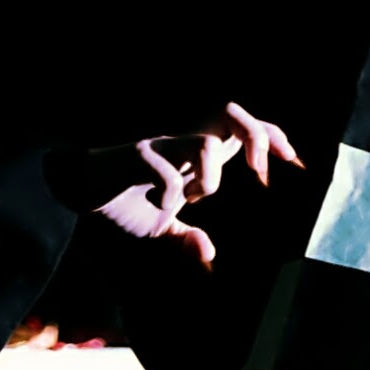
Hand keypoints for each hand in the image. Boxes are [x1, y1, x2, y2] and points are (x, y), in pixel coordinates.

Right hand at [93, 102, 300, 263]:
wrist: (77, 191)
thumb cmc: (122, 202)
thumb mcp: (159, 227)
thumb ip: (185, 238)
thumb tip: (209, 256)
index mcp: (196, 157)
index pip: (242, 129)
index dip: (270, 137)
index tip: (292, 161)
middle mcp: (182, 144)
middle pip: (230, 113)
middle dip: (255, 136)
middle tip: (260, 172)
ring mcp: (161, 148)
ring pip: (204, 142)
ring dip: (210, 176)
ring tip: (195, 196)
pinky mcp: (136, 156)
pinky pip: (164, 170)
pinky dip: (170, 192)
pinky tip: (160, 205)